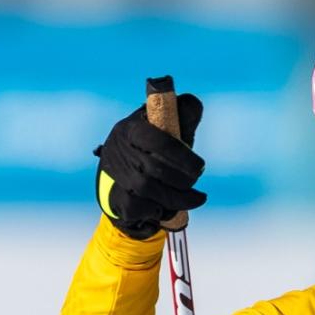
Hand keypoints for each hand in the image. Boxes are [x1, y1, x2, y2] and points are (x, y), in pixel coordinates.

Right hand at [94, 93, 205, 238]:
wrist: (125, 185)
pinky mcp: (113, 197)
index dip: (182, 156)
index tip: (201, 167)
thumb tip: (193, 104)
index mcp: (131, 127)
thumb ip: (183, 117)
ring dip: (177, 198)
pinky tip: (167, 207)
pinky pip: (139, 207)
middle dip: (183, 180)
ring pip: (147, 189)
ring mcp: (113, 174)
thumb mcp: (170, 132)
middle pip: (154, 169)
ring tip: (194, 198)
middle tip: (195, 182)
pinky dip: (159, 210)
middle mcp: (118, 148)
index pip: (157, 140)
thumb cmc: (155, 154)